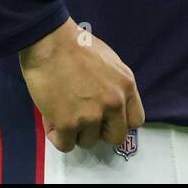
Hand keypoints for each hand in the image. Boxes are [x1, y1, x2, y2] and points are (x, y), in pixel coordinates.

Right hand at [19, 18, 145, 152]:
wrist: (50, 42)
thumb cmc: (76, 45)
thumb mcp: (110, 62)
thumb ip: (115, 85)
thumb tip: (110, 105)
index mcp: (126, 85)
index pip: (136, 120)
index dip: (119, 121)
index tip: (107, 118)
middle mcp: (114, 103)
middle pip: (116, 137)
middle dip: (99, 131)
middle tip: (84, 119)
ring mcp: (92, 115)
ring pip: (88, 142)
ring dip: (75, 131)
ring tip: (63, 111)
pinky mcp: (68, 124)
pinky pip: (66, 145)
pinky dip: (57, 136)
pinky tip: (52, 119)